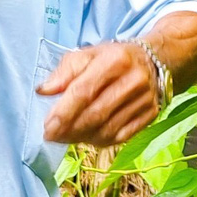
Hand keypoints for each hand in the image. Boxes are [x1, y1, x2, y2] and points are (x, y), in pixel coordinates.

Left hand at [38, 40, 162, 145]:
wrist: (152, 60)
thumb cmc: (112, 58)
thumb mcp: (86, 55)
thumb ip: (64, 72)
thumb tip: (44, 91)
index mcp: (115, 60)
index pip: (84, 91)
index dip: (63, 113)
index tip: (47, 127)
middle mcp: (133, 80)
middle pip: (95, 114)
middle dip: (69, 129)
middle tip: (52, 136)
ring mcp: (145, 99)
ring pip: (107, 129)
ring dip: (82, 138)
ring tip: (66, 137)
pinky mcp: (150, 115)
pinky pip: (120, 137)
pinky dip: (100, 140)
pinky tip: (87, 137)